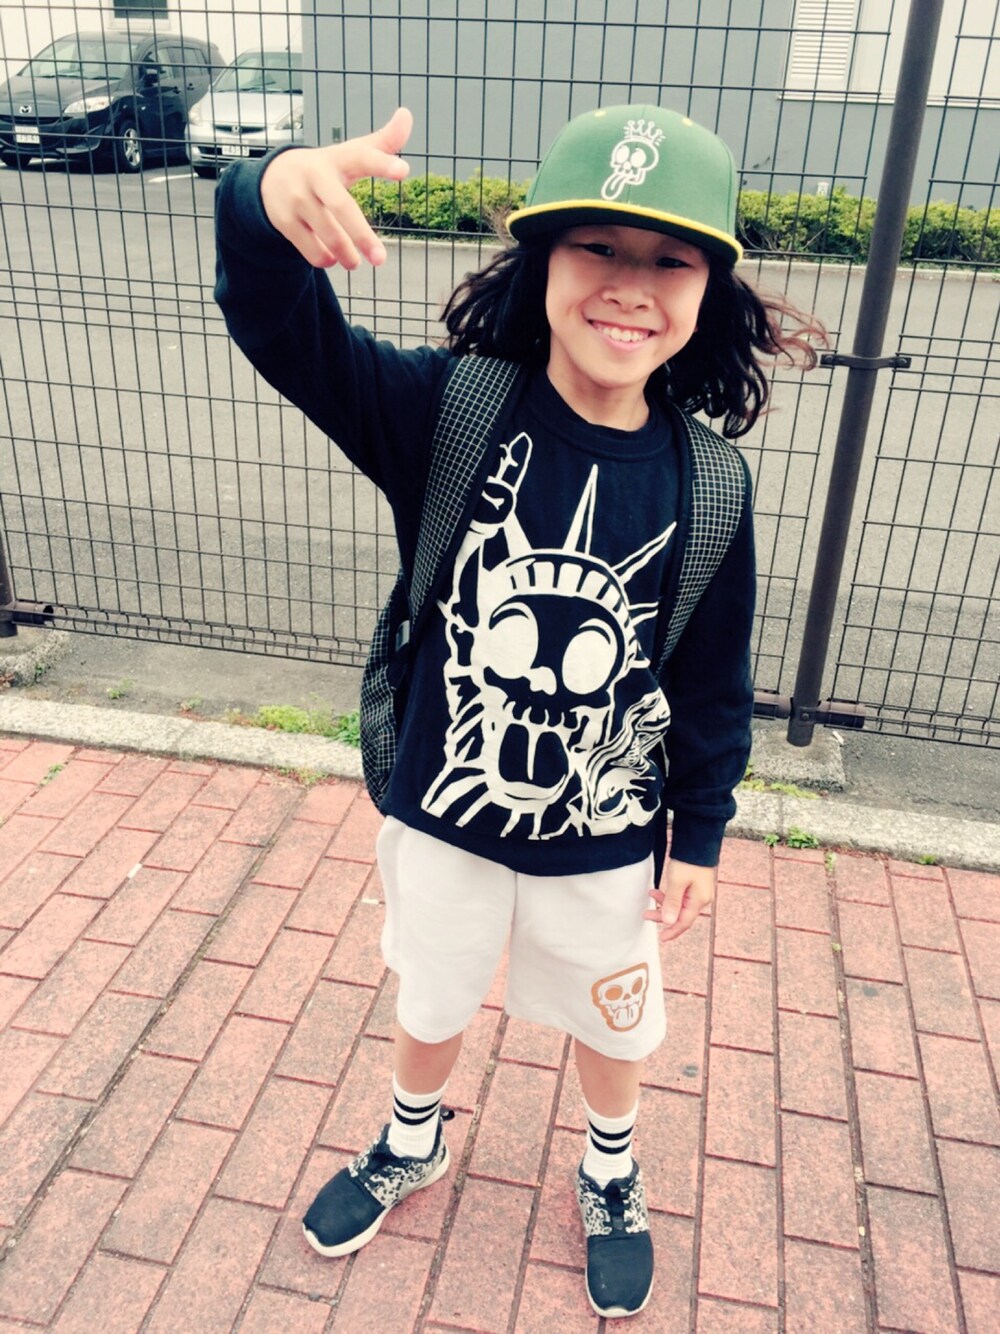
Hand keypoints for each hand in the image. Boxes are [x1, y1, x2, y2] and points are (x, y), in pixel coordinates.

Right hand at [259, 107, 412, 268]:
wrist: (273, 179)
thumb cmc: (326, 170)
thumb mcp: (351, 154)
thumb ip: (383, 142)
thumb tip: (407, 114)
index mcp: (338, 158)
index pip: (362, 157)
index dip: (383, 163)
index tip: (405, 170)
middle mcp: (316, 176)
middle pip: (342, 207)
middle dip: (362, 235)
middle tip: (380, 259)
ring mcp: (298, 198)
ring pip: (327, 233)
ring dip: (345, 253)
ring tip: (355, 263)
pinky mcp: (285, 220)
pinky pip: (311, 249)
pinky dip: (325, 259)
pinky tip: (332, 259)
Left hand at [644, 859, 716, 941]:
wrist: (697, 843)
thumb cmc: (688, 861)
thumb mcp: (677, 882)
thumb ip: (672, 903)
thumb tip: (669, 922)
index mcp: (699, 900)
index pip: (684, 922)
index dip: (673, 931)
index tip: (662, 938)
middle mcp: (701, 898)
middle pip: (680, 914)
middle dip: (663, 915)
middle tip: (646, 914)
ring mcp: (698, 891)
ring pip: (679, 904)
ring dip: (664, 903)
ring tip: (650, 896)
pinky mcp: (694, 884)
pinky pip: (680, 896)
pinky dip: (668, 895)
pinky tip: (657, 891)